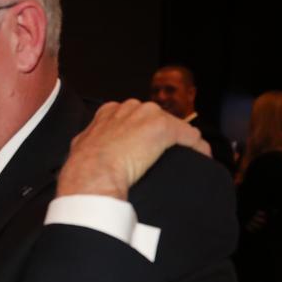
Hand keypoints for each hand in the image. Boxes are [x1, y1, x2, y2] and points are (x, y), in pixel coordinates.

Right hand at [57, 100, 208, 199]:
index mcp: (108, 111)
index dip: (140, 133)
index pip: (133, 116)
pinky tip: (200, 159)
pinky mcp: (165, 127)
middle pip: (155, 118)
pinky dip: (197, 148)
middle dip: (160, 135)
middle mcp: (130, 108)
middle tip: (162, 157)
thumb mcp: (82, 147)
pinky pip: (190, 136)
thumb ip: (91, 142)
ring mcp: (148, 115)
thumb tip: (87, 152)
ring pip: (174, 126)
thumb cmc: (83, 166)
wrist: (92, 173)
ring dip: (180, 142)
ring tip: (186, 160)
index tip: (144, 147)